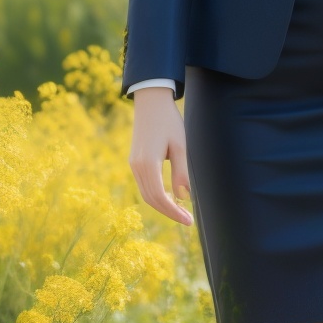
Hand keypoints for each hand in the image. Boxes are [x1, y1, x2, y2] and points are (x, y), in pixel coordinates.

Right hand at [128, 87, 192, 225]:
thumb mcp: (180, 146)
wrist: (151, 102)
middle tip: (187, 220)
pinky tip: (170, 196)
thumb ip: (181, 172)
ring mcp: (134, 164)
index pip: (160, 197)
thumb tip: (183, 197)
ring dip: (162, 205)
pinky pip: (144, 184)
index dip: (173, 212)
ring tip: (181, 211)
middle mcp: (137, 166)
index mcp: (148, 163)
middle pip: (151, 199)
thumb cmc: (169, 121)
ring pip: (146, 194)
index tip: (188, 220)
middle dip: (169, 212)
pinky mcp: (135, 161)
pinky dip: (156, 195)